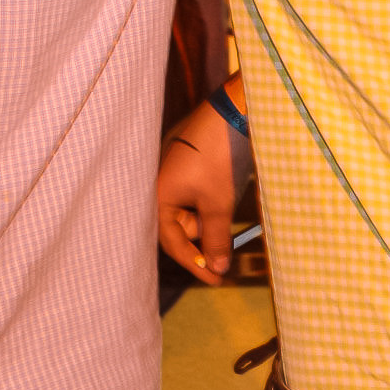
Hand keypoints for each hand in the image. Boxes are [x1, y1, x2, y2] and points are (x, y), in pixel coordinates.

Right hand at [157, 91, 250, 285]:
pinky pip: (194, 190)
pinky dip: (210, 199)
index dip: (195, 262)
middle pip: (180, 225)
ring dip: (210, 216)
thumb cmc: (220, 157)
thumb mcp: (219, 203)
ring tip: (231, 209)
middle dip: (204, 238)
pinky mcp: (186, 160)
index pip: (172, 241)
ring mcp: (171, 170)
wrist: (232, 111)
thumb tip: (218, 269)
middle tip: (228, 251)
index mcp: (157, 195)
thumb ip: (216, 238)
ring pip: (190, 207)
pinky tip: (227, 194)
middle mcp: (158, 183)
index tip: (216, 279)